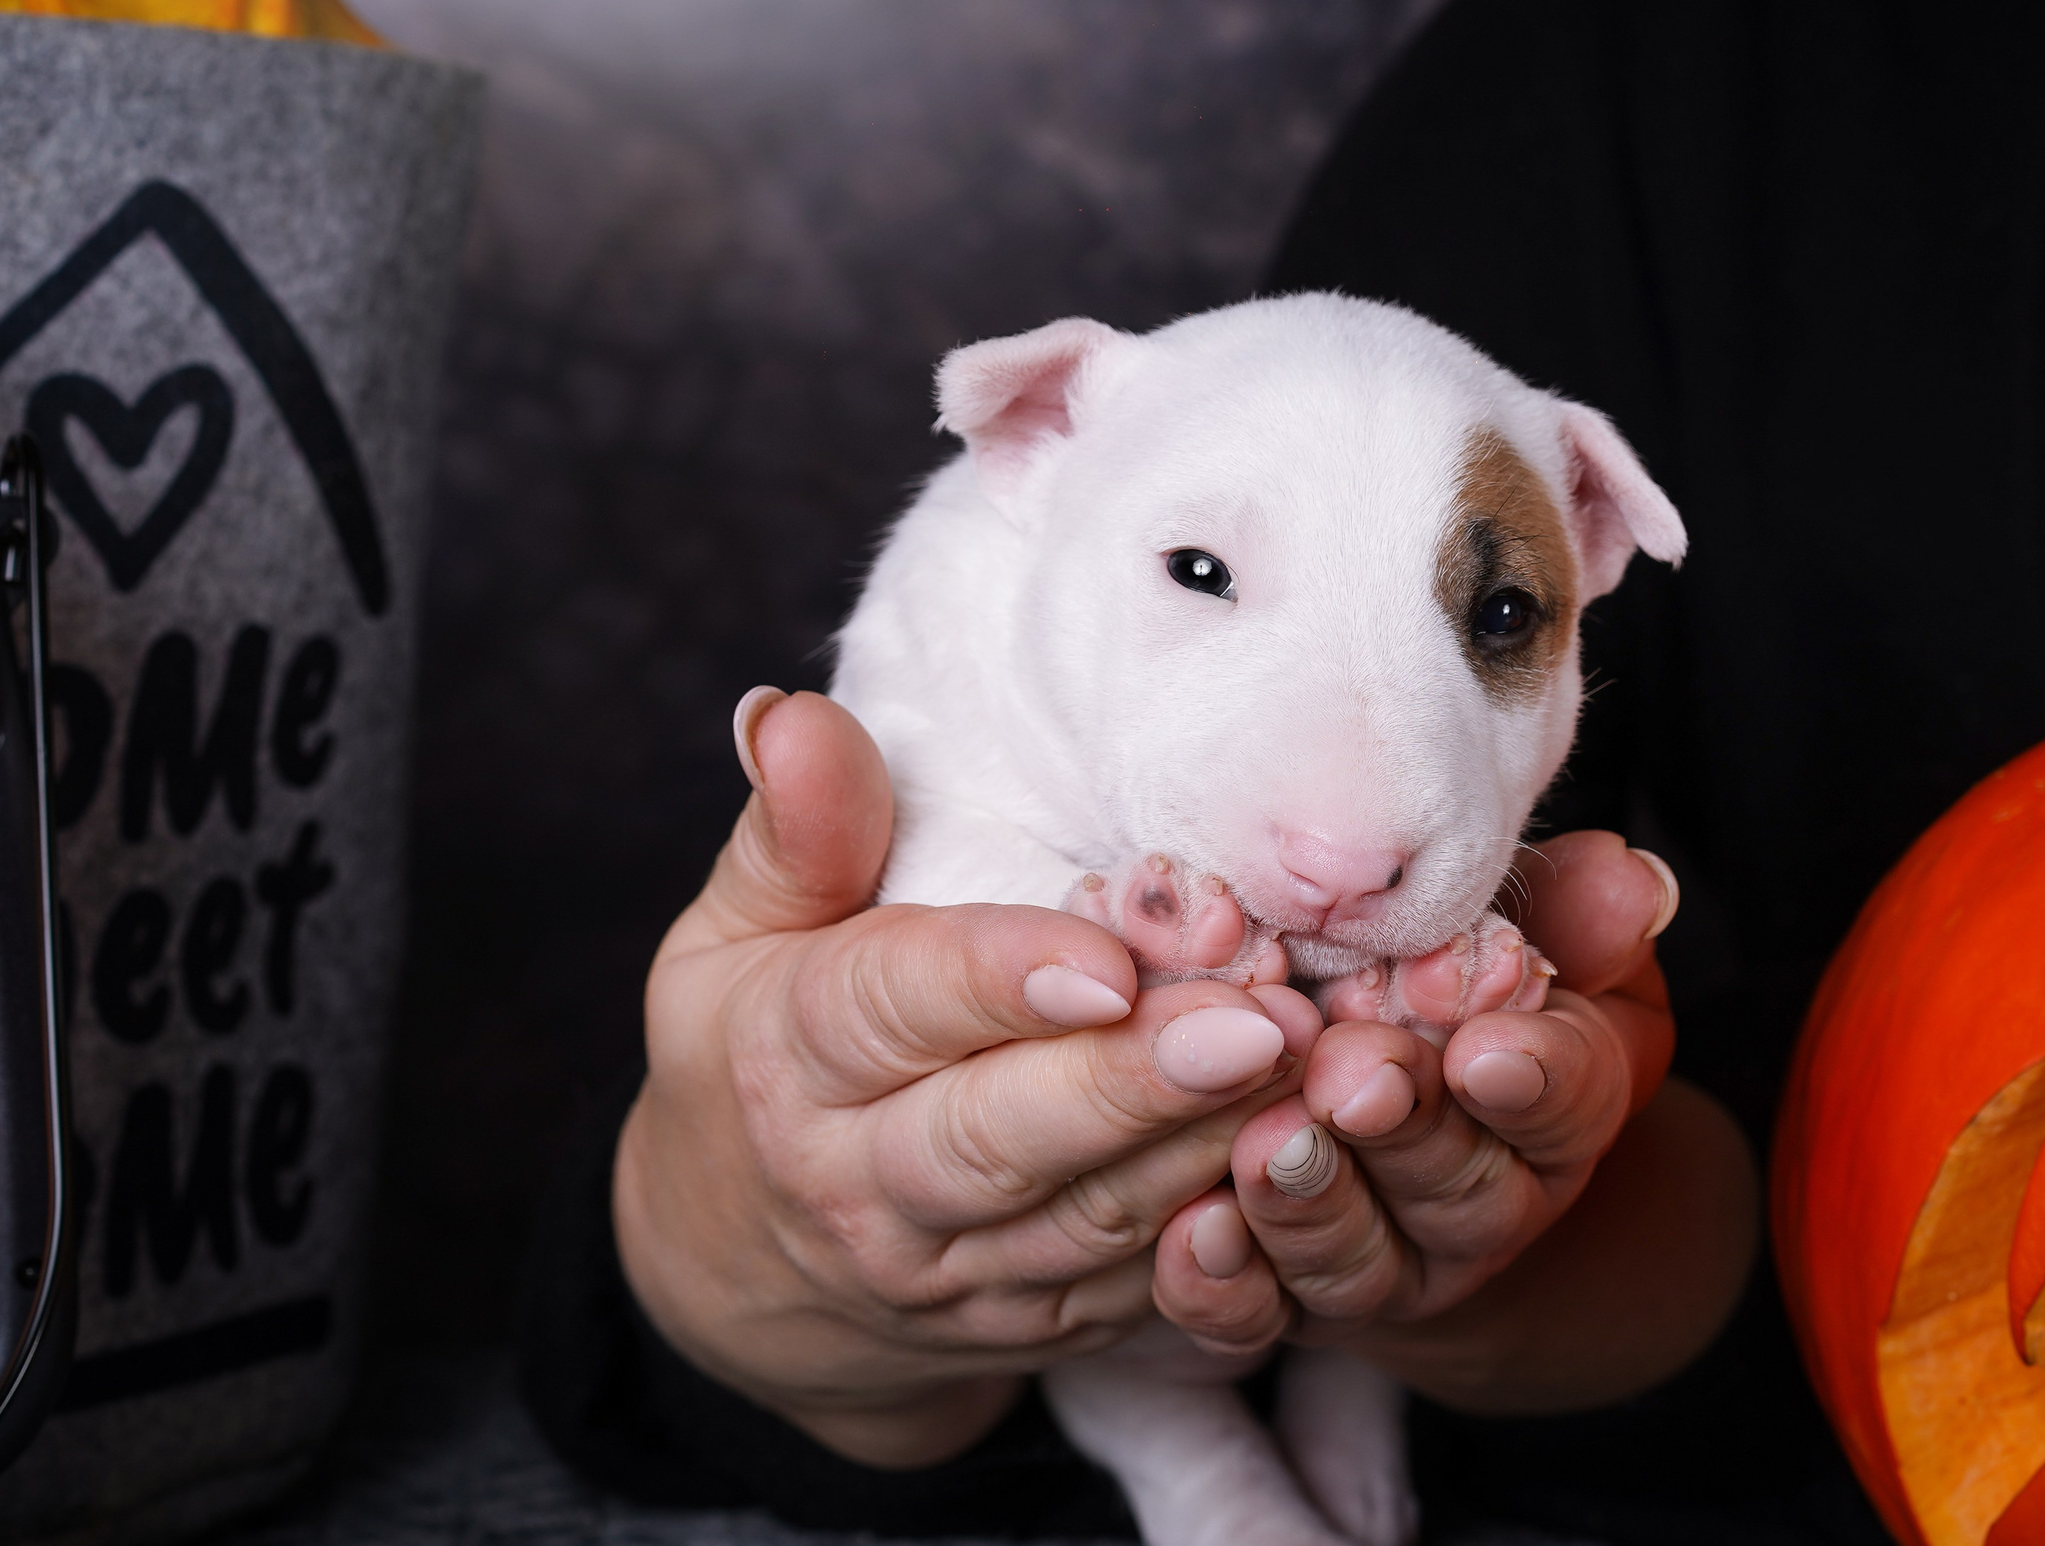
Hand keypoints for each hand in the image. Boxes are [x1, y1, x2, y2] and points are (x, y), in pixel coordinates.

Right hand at [613, 689, 1324, 1466]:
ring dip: (1206, 1148)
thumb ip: (793, 832)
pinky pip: (1139, 1293)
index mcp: (790, 1061)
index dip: (999, 980)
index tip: (1107, 958)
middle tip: (1258, 1020)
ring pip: (1091, 1222)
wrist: (744, 1270)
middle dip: (1136, 1082)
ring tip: (1307, 1065)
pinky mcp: (1036, 1326)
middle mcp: (863, 1184)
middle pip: (1004, 1137)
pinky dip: (1227, 1237)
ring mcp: (953, 1273)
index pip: (890, 1010)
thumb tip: (788, 719)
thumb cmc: (763, 1052)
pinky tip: (1302, 1157)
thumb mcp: (736, 935)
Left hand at [1150, 832, 1759, 1411]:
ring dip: (1309, 1202)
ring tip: (1265, 1143)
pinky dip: (1222, 1282)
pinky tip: (1192, 1233)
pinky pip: (1253, 1313)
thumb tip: (1628, 881)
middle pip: (1454, 1186)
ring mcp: (1380, 1264)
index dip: (1531, 1078)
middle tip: (1351, 1075)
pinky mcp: (1282, 1300)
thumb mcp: (1544, 947)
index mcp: (1553, 1116)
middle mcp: (1477, 1209)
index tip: (1486, 1047)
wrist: (1389, 1116)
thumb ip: (1578, 917)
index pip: (1566, 1102)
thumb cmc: (1466, 997)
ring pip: (1353, 1256)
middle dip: (1402, 1128)